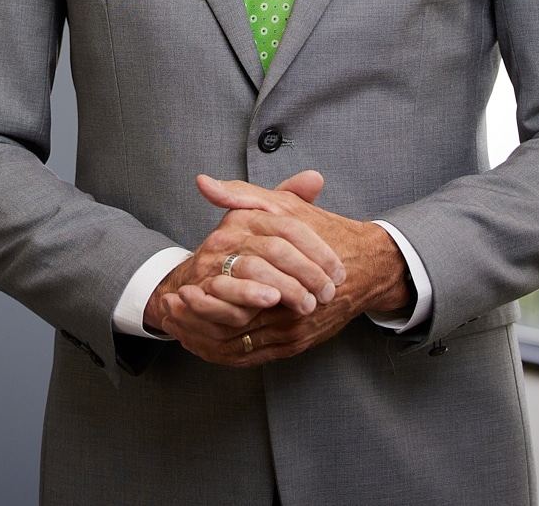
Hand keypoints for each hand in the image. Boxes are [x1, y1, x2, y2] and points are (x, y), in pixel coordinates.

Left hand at [162, 171, 412, 367]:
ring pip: (241, 346)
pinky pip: (254, 356)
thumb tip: (204, 183)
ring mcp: (294, 331)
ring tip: (179, 332)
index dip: (200, 299)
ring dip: (207, 341)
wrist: (368, 265)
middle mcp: (289, 310)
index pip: (231, 297)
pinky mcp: (297, 344)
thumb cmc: (323, 232)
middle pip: (232, 326)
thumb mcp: (283, 207)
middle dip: (198, 323)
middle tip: (171, 314)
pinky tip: (205, 345)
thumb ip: (242, 196)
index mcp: (281, 276)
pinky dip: (228, 354)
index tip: (175, 293)